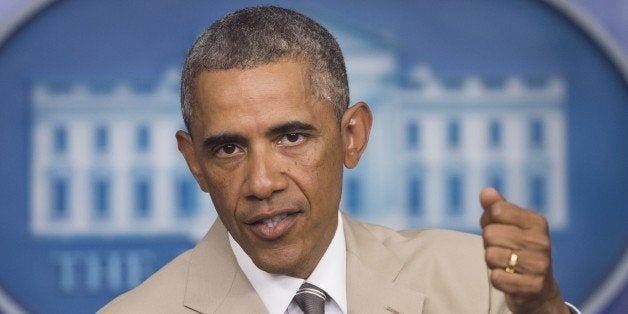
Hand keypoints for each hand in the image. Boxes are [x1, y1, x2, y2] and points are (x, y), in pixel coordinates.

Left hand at [479, 188, 569, 313]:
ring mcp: (539, 265)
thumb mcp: (509, 225)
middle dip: (489, 243)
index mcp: (537, 221)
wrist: (537, 287)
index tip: (499, 229)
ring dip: (492, 262)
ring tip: (506, 264)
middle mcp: (541, 242)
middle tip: (502, 250)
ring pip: (490, 255)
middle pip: (490, 234)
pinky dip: (497, 279)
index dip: (489, 221)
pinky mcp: (532, 286)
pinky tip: (509, 278)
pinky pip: (496, 278)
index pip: (496, 211)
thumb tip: (486, 192)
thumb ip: (496, 207)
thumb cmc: (517, 250)